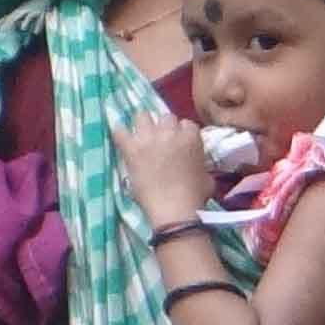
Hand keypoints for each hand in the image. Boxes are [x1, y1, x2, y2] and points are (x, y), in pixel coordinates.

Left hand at [114, 114, 218, 230]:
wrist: (174, 207)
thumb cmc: (194, 195)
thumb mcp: (207, 176)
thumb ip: (200, 164)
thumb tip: (197, 166)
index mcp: (191, 137)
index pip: (186, 124)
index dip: (181, 133)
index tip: (177, 142)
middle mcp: (170, 132)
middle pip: (165, 118)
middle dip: (163, 127)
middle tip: (159, 140)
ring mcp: (150, 139)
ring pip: (143, 117)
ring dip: (142, 123)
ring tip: (140, 133)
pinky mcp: (132, 149)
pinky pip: (120, 132)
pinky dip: (118, 132)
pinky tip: (118, 133)